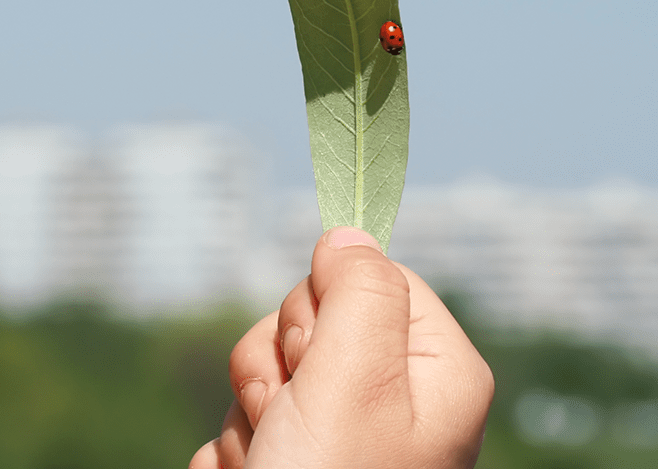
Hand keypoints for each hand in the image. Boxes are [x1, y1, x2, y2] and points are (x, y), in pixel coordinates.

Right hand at [190, 227, 492, 468]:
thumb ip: (358, 290)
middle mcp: (393, 398)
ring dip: (252, 411)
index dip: (328, 302)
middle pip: (309, 319)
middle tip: (296, 416)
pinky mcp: (291, 459)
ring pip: (265, 368)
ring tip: (276, 461)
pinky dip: (239, 449)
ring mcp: (338, 432)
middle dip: (279, 363)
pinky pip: (243, 418)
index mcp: (436, 371)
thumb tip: (347, 231)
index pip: (373, 276)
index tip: (323, 354)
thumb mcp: (357, 379)